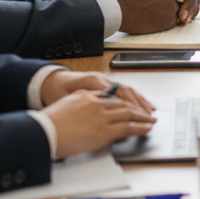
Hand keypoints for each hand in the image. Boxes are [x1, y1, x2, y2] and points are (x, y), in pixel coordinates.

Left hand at [40, 70, 154, 111]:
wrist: (49, 82)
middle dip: (140, 105)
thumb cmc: (56, 93)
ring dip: (139, 100)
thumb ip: (86, 110)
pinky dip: (133, 97)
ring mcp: (103, 80)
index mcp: (92, 81)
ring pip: (127, 89)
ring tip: (150, 110)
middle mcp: (101, 79)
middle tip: (150, 117)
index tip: (140, 119)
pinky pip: (122, 89)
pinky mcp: (104, 83)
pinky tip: (139, 103)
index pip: (118, 95)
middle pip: (126, 91)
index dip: (131, 108)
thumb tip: (105, 119)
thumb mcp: (68, 103)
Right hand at [42, 88, 156, 157]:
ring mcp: (101, 116)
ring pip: (128, 113)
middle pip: (122, 103)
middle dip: (136, 108)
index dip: (123, 101)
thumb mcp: (65, 107)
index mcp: (86, 96)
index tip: (129, 104)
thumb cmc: (48, 125)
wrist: (42, 133)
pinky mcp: (104, 131)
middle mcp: (96, 103)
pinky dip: (140, 126)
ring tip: (150, 119)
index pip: (110, 97)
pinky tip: (146, 127)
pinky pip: (128, 127)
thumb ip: (79, 106)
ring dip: (142, 116)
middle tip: (146, 111)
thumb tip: (87, 114)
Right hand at [113, 0, 178, 33]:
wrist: (118, 11)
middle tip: (155, 10)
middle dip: (169, 4)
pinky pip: (175, 21)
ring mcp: (172, 4)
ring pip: (178, 10)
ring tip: (154, 16)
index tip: (154, 0)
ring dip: (170, 13)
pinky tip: (156, 22)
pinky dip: (168, 22)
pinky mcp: (170, 19)